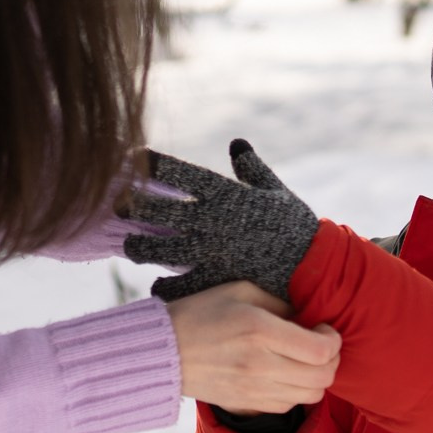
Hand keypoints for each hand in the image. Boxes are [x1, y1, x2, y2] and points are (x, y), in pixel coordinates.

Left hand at [124, 139, 320, 300]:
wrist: (315, 268)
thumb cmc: (298, 228)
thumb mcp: (276, 192)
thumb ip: (252, 169)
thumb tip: (238, 144)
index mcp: (225, 194)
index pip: (180, 172)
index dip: (153, 164)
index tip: (134, 158)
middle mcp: (212, 220)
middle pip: (159, 209)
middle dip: (134, 205)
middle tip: (117, 205)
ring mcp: (211, 251)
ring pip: (161, 247)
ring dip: (141, 247)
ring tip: (131, 247)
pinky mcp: (216, 279)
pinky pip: (182, 285)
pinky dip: (167, 288)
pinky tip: (157, 288)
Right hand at [166, 282, 340, 413]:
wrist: (162, 352)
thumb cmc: (200, 313)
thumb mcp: (241, 291)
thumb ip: (280, 302)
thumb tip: (308, 318)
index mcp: (260, 332)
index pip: (322, 351)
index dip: (334, 341)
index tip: (324, 330)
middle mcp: (260, 366)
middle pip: (323, 377)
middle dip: (331, 360)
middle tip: (320, 346)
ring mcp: (253, 391)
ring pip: (311, 396)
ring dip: (316, 378)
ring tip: (302, 361)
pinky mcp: (246, 406)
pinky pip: (288, 406)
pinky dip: (295, 392)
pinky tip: (283, 375)